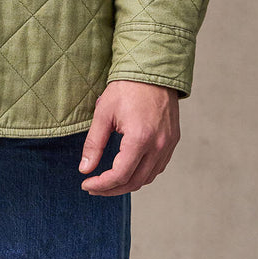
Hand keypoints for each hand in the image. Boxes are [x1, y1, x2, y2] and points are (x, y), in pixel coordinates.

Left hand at [78, 80, 179, 195]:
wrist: (152, 69)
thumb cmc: (126, 88)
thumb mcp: (103, 113)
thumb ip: (94, 144)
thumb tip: (85, 169)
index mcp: (139, 139)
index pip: (120, 175)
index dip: (101, 185)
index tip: (86, 184)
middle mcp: (158, 145)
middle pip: (134, 182)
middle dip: (112, 189)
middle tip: (94, 187)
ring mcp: (168, 144)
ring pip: (148, 178)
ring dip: (128, 183)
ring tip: (109, 180)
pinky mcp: (173, 140)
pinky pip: (158, 166)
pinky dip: (143, 173)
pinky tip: (129, 169)